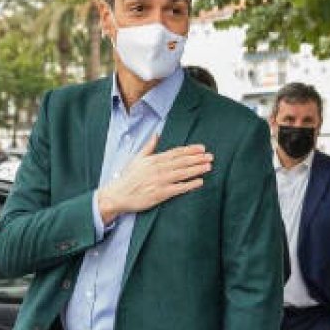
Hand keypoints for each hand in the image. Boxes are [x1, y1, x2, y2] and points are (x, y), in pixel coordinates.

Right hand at [95, 136, 213, 223]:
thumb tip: (156, 134)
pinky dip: (190, 184)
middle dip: (198, 159)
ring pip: (182, 173)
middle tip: (210, 156)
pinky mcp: (161, 194)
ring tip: (208, 166)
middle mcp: (158, 169)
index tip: (201, 148)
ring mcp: (160, 181)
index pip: (176, 153)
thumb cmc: (128, 178)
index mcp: (154, 159)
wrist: (118, 195)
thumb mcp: (137, 159)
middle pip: (182, 162)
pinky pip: (179, 188)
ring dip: (197, 169)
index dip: (190, 150)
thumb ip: (149, 147)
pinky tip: (199, 182)